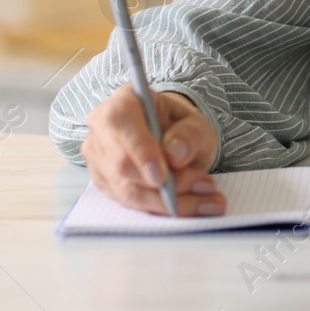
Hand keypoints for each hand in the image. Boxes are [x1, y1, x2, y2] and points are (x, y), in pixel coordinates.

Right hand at [82, 86, 224, 216]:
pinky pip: (132, 205)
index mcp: (124, 101)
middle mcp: (103, 129)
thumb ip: (189, 134)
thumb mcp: (197, 124)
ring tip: (209, 201)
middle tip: (205, 185)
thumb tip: (174, 154)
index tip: (162, 176)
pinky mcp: (106, 185)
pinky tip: (196, 207)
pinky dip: (165, 210)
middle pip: (121, 163)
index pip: (120, 121)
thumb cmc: (181, 129)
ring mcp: (99, 159)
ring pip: (127, 189)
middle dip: (164, 183)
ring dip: (170, 201)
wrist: (174, 141)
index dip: (139, 149)